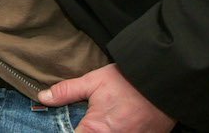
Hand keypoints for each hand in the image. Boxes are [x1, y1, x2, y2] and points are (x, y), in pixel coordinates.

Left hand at [37, 63, 173, 131]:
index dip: (65, 130)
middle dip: (81, 130)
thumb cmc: (128, 81)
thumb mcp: (93, 81)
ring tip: (100, 120)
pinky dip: (114, 131)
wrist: (165, 82)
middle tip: (83, 120)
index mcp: (97, 131)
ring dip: (98, 130)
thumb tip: (43, 98)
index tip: (63, 124)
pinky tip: (112, 123)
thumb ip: (67, 91)